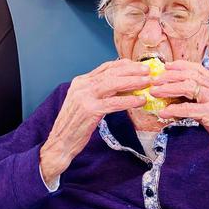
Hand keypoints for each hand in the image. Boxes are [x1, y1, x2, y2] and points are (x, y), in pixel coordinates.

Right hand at [40, 59, 149, 182]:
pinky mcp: (90, 110)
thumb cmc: (75, 125)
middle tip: (148, 70)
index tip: (138, 65)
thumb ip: (99, 93)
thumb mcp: (85, 103)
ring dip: (133, 82)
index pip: (105, 67)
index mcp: (80, 82)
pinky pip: (114, 103)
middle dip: (131, 70)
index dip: (124, 65)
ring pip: (113, 84)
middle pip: (111, 73)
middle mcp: (82, 86)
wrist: (60, 143)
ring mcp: (85, 97)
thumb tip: (123, 87)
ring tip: (148, 82)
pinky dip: (129, 100)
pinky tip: (140, 101)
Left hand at [149, 60, 208, 189]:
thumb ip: (202, 101)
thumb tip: (180, 98)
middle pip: (191, 75)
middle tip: (155, 80)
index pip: (199, 69)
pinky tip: (163, 112)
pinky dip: (174, 109)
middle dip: (170, 76)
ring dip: (168, 88)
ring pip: (189, 87)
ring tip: (155, 92)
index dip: (181, 66)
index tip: (166, 67)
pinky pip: (189, 109)